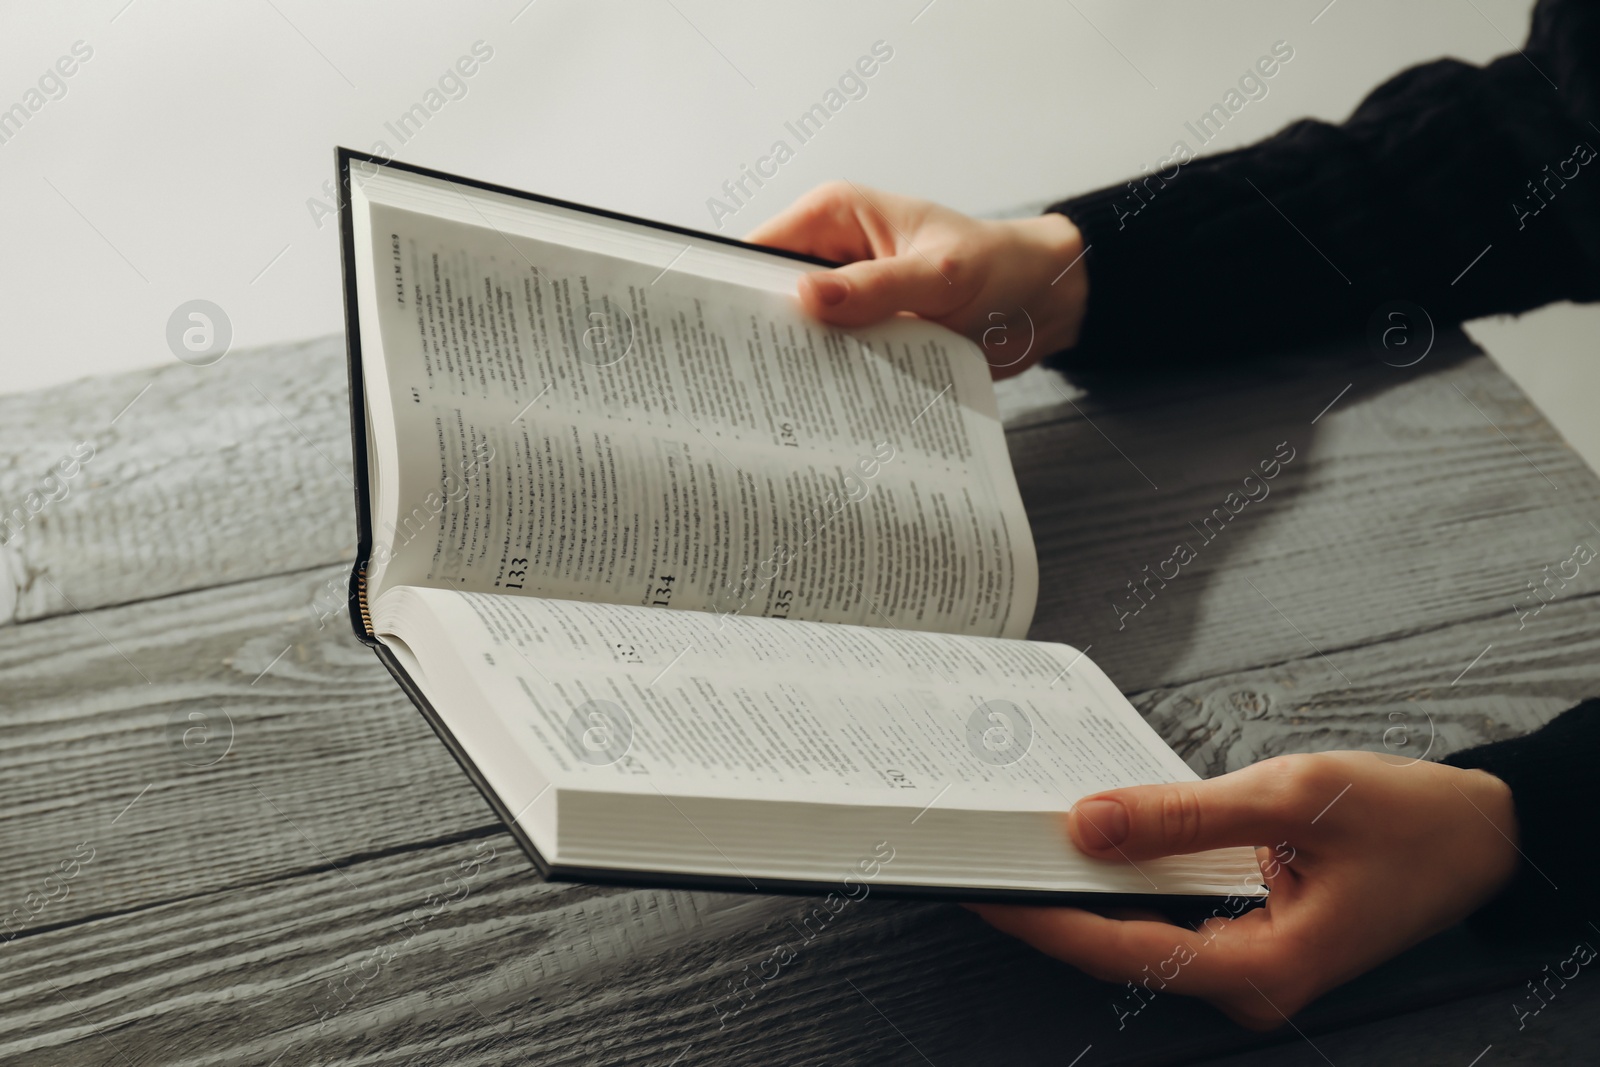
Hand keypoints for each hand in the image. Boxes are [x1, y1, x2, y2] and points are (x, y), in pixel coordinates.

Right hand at [745, 182, 1087, 379]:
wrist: (1047, 305)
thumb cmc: (1003, 268)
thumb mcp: (944, 275)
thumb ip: (878, 288)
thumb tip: (807, 295)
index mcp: (836, 216)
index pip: (759, 250)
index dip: (732, 288)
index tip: (714, 332)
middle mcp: (834, 255)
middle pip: (771, 297)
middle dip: (760, 335)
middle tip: (742, 383)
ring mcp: (848, 298)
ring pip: (799, 334)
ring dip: (796, 365)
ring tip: (776, 406)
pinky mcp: (865, 333)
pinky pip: (832, 359)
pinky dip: (829, 382)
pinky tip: (820, 411)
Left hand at [968, 751, 1519, 1029]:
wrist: (1481, 837)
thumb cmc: (1406, 819)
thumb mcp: (1291, 796)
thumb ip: (1183, 814)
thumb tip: (1089, 823)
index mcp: (1262, 966)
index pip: (1121, 951)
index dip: (1043, 922)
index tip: (982, 892)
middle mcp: (1249, 983)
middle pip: (1121, 951)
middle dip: (1049, 906)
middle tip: (982, 857)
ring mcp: (1249, 967)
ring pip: (1141, 937)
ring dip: (1083, 894)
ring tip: (1021, 847)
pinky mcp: (1249, 940)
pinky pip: (1170, 918)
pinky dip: (1128, 884)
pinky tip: (1092, 847)